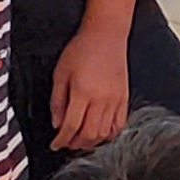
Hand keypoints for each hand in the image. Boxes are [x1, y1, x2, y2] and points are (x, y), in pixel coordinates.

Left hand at [48, 12, 131, 151]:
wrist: (106, 35)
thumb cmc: (82, 49)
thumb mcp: (60, 73)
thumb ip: (57, 101)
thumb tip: (57, 123)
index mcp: (83, 92)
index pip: (71, 126)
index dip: (61, 139)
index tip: (55, 144)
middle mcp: (101, 99)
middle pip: (89, 134)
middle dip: (75, 144)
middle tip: (66, 143)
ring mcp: (115, 100)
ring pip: (105, 133)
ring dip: (92, 142)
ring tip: (81, 139)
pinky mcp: (124, 99)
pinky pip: (119, 125)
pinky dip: (109, 134)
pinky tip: (100, 133)